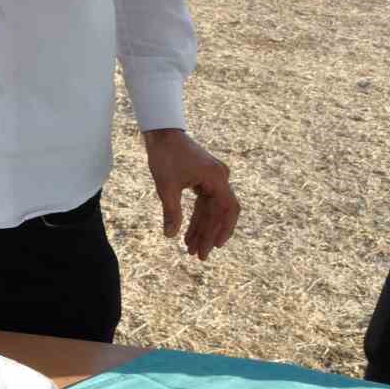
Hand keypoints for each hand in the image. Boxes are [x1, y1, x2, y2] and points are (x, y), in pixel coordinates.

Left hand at [143, 129, 239, 260]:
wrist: (161, 132)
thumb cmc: (164, 155)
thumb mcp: (166, 186)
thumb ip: (171, 211)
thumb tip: (170, 236)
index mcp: (216, 178)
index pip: (228, 209)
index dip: (224, 229)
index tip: (215, 246)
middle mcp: (220, 179)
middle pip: (219, 213)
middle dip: (208, 234)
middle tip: (198, 255)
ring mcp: (212, 179)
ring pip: (210, 211)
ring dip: (201, 229)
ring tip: (190, 249)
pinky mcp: (204, 180)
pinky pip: (203, 204)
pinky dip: (196, 218)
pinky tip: (187, 234)